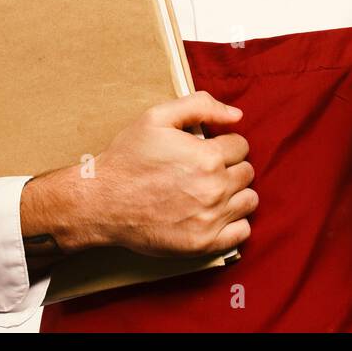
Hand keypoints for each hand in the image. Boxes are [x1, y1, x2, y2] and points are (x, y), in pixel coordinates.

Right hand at [24, 91, 257, 259]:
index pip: (241, 145)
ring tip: (212, 190)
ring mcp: (211, 219)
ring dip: (236, 193)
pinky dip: (235, 221)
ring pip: (249, 200)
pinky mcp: (204, 244)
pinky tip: (216, 213)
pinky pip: (242, 232)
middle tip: (206, 169)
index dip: (224, 144)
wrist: (102, 202)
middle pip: (246, 172)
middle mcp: (215, 189)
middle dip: (230, 166)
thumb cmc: (128, 158)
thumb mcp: (157, 117)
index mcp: (208, 157)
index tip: (207, 149)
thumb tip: (236, 115)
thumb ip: (201, 106)